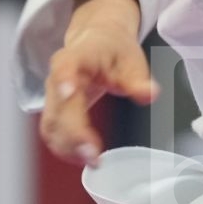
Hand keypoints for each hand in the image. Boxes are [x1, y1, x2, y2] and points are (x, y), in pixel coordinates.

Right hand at [39, 0, 156, 165]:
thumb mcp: (131, 60)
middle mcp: (58, 76)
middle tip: (93, 154)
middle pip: (58, 106)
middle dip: (73, 133)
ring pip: (51, 124)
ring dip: (68, 147)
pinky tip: (83, 158)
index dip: (64, 80)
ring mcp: (52, 95)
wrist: (98, 42)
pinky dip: (65, 148)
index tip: (70, 94)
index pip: (65, 66)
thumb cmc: (113, 50)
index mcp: (77, 57)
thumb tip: (151, 94)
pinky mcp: (54, 111)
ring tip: (93, 161)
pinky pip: (52, 133)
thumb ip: (138, 80)